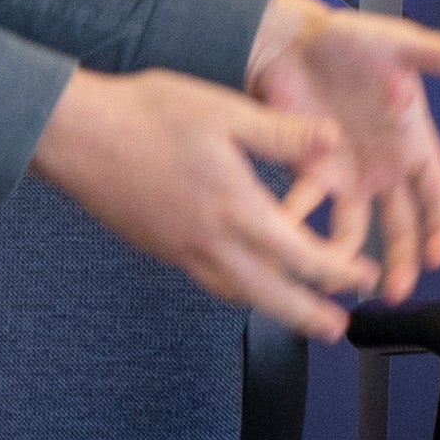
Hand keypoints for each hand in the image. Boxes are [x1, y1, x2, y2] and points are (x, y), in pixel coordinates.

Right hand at [28, 67, 374, 334]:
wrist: (76, 134)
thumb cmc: (145, 115)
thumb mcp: (225, 111)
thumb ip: (283, 133)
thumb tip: (333, 140)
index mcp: (236, 208)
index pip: (302, 257)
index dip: (340, 272)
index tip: (364, 275)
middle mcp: (210, 241)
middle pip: (271, 296)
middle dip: (309, 316)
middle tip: (336, 328)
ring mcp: (181, 250)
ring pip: (236, 293)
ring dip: (272, 307)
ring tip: (295, 311)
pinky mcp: (159, 247)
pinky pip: (207, 280)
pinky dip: (235, 288)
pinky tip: (241, 278)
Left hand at [244, 0, 439, 303]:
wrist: (290, 39)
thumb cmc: (347, 38)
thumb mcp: (401, 45)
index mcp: (412, 141)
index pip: (437, 195)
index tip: (437, 254)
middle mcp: (382, 166)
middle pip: (400, 226)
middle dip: (401, 261)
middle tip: (396, 290)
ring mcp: (345, 174)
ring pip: (352, 230)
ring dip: (348, 257)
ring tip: (341, 277)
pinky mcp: (308, 172)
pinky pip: (305, 208)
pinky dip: (298, 224)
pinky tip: (291, 239)